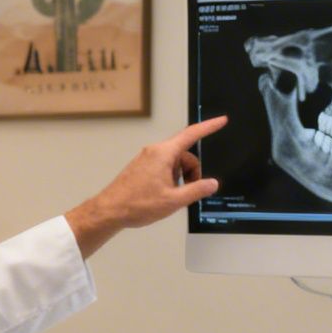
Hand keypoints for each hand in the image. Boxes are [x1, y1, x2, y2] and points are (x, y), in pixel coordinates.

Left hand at [65, 116, 226, 257]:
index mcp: (164, 154)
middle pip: (185, 154)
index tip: (221, 121)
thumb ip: (196, 190)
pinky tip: (165, 194)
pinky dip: (171, 178)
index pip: (192, 134)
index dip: (209, 127)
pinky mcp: (142, 167)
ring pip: (175, 162)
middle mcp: (155, 151)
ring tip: (174, 196)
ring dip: (181, 177)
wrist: (110, 211)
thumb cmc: (137, 204)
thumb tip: (212, 183)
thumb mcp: (173, 200)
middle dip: (193, 171)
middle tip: (191, 191)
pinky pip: (164, 167)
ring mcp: (147, 159)